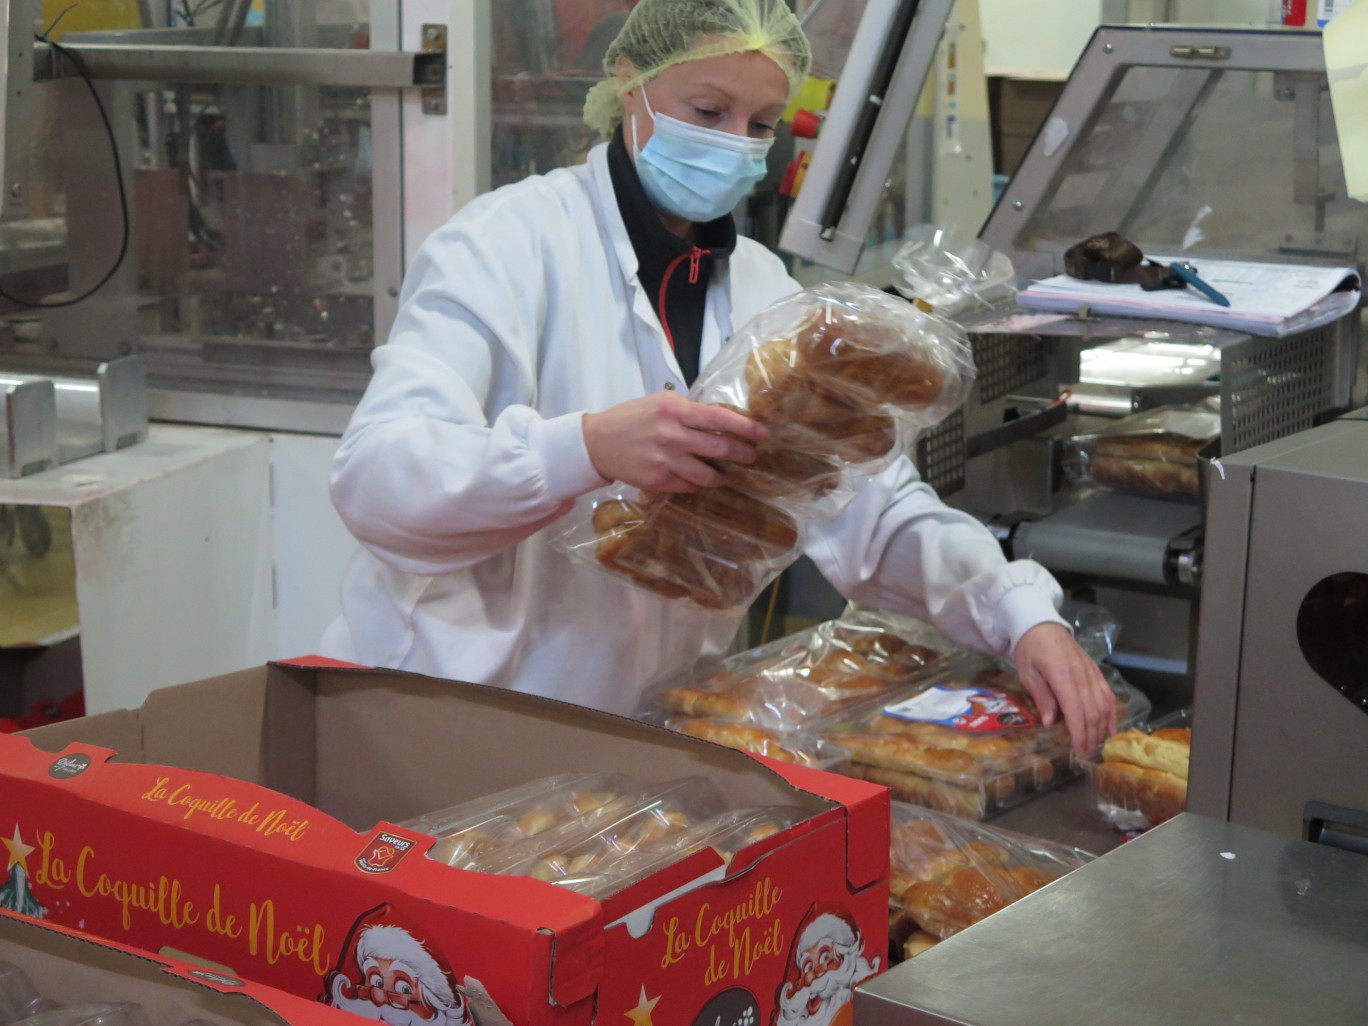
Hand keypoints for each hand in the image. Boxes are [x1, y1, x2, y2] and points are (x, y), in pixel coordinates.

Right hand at [583, 393, 766, 492]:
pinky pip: (688, 486)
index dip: (746, 428)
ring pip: (707, 474)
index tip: (762, 434)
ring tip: (729, 473)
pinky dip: (698, 483)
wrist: (597, 442)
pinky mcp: (657, 482)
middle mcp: (672, 436)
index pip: (720, 419)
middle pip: (719, 448)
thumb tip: (722, 420)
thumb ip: (690, 410)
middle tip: (751, 456)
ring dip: (723, 475)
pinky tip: (701, 479)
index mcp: (674, 411)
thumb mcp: (661, 402)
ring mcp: (664, 461)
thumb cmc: (631, 418)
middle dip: (742, 454)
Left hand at [1013, 622, 1116, 755]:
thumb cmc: (1030, 650)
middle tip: (1085, 754)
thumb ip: (1041, 697)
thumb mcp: (1027, 673)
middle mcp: (1082, 675)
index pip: (1076, 710)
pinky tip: (1110, 728)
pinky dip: (1111, 713)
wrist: (1042, 625)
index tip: (1078, 751)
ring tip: (1095, 745)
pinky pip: (1108, 694)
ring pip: (1103, 705)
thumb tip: (1051, 723)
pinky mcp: (1096, 671)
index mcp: (1062, 675)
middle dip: (1090, 735)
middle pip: (1092, 711)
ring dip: (1101, 727)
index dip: (1079, 733)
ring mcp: (1092, 673)